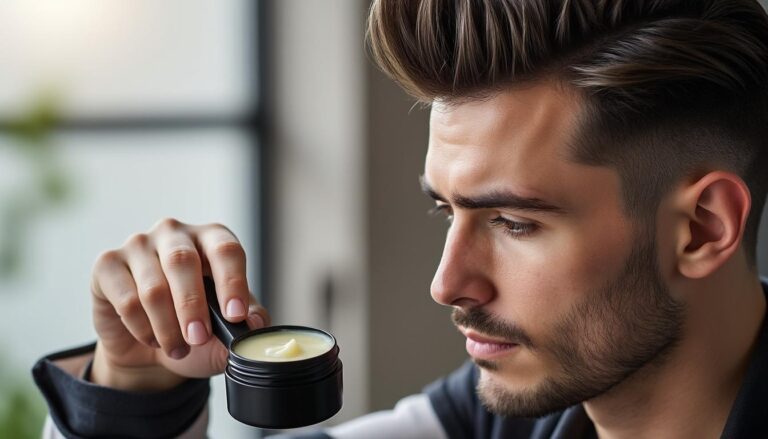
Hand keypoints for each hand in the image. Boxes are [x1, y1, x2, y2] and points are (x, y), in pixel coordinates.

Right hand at [89, 218, 269, 390]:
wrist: (150, 349)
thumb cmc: (195, 327)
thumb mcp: (227, 327)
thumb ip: (247, 322)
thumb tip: (257, 323)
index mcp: (211, 239)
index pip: (225, 249)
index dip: (232, 282)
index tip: (236, 316)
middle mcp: (174, 233)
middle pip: (183, 262)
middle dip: (193, 307)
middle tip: (199, 339)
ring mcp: (138, 244)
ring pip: (153, 288)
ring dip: (167, 328)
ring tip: (178, 349)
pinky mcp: (108, 264)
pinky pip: (126, 300)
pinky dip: (142, 328)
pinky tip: (152, 339)